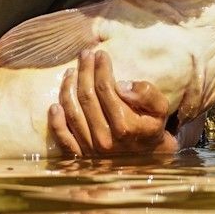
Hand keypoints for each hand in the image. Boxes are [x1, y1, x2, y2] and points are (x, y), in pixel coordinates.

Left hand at [48, 48, 174, 157]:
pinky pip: (63, 140)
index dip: (101, 69)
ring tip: (71, 71)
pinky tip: (54, 105)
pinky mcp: (81, 157)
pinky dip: (56, 122)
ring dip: (68, 88)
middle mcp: (106, 139)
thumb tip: (122, 85)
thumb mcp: (160, 109)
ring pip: (73, 112)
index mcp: (125, 126)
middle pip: (87, 97)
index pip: (105, 89)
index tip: (101, 54)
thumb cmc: (151, 128)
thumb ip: (146, 94)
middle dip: (85, 71)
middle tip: (85, 54)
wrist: (148, 159)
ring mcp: (91, 149)